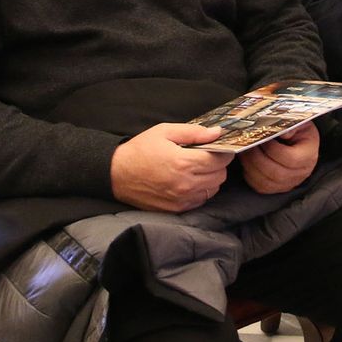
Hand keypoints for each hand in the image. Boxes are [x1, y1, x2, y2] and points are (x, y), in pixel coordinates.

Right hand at [110, 123, 229, 211]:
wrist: (116, 175)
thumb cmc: (140, 150)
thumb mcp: (165, 132)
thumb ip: (194, 132)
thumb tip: (217, 132)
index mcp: (183, 162)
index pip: (220, 160)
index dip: (224, 152)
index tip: (219, 147)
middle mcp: (185, 184)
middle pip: (220, 175)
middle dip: (218, 164)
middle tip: (207, 156)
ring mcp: (182, 199)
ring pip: (213, 189)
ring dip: (211, 178)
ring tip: (197, 168)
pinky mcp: (177, 209)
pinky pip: (201, 200)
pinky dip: (201, 190)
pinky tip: (190, 181)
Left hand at [240, 122, 319, 194]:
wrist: (300, 143)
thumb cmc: (298, 133)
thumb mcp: (299, 123)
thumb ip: (291, 125)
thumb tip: (282, 131)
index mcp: (308, 157)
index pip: (290, 159)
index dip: (272, 149)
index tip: (262, 137)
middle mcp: (299, 174)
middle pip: (275, 173)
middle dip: (256, 157)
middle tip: (248, 144)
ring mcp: (287, 184)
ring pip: (265, 182)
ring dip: (250, 165)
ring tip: (245, 151)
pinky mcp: (275, 188)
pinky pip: (259, 187)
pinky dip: (249, 174)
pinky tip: (248, 161)